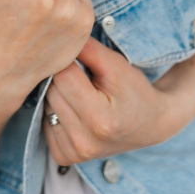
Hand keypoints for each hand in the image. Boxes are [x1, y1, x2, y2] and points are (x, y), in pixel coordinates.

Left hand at [44, 37, 179, 164]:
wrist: (150, 125)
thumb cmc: (133, 90)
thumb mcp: (115, 64)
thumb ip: (86, 48)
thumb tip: (55, 36)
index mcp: (99, 119)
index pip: (62, 75)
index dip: (68, 60)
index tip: (79, 58)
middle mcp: (84, 141)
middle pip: (50, 90)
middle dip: (61, 77)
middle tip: (82, 77)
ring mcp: (74, 153)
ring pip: (45, 105)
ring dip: (56, 93)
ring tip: (80, 93)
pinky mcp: (65, 157)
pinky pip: (44, 122)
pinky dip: (55, 111)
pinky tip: (74, 109)